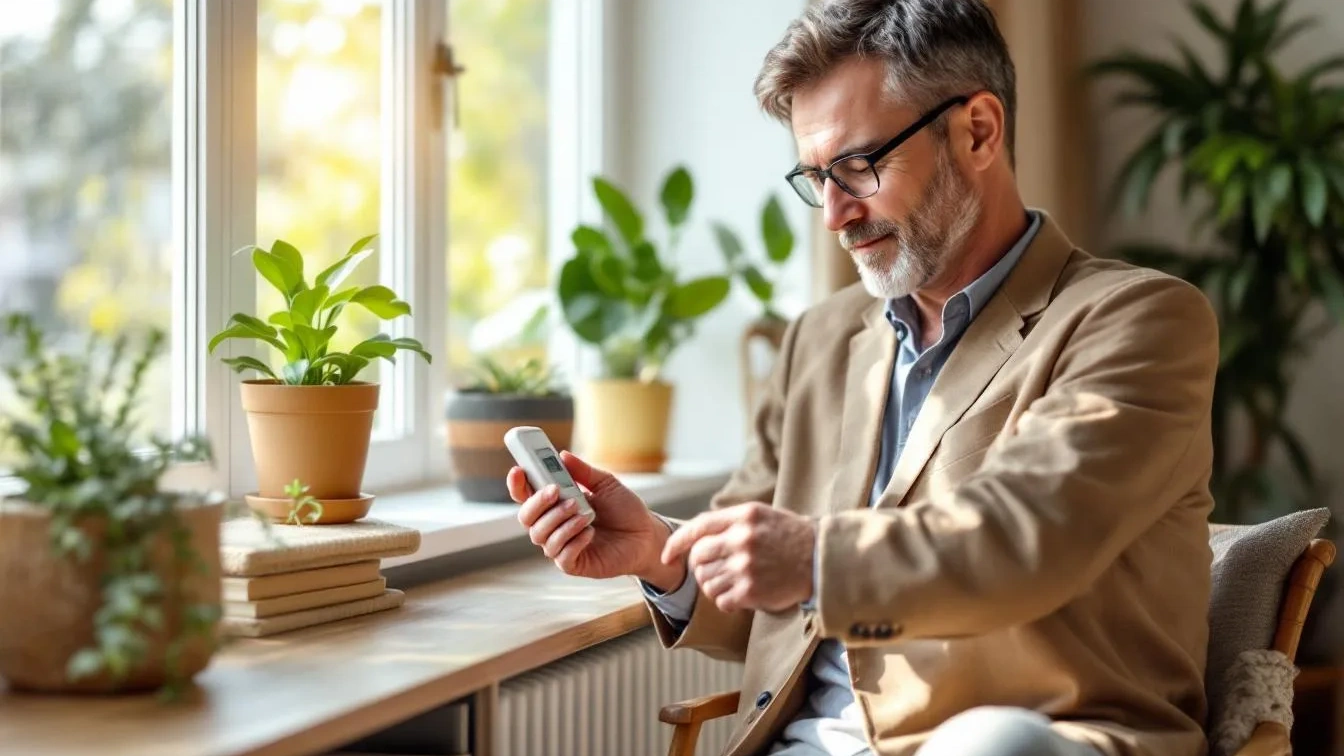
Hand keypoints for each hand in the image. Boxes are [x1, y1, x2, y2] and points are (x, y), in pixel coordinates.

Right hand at [508, 451, 684, 590]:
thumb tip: (562, 455)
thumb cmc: (624, 509)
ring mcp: (561, 546)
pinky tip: (589, 532)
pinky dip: (573, 542)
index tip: (518, 470)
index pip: (525, 495)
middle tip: (556, 492)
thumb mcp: (606, 484)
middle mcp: (552, 525)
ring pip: (541, 537)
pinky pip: (561, 556)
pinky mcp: (573, 564)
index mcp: (555, 504)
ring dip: (560, 522)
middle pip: (526, 517)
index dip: (517, 484)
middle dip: (538, 503)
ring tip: (584, 513)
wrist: (646, 535)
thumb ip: (584, 472)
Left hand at [660, 502, 815, 613]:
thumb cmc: (792, 537)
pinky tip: (740, 596)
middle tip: (716, 572)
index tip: (667, 556)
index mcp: (743, 516)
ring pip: (706, 582)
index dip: (676, 544)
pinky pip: (721, 600)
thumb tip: (698, 536)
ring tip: (732, 584)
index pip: (697, 528)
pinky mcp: (751, 590)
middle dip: (701, 568)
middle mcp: (741, 539)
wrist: (822, 560)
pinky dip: (726, 601)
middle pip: (698, 558)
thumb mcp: (762, 515)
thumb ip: (731, 521)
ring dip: (713, 586)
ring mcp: (745, 566)